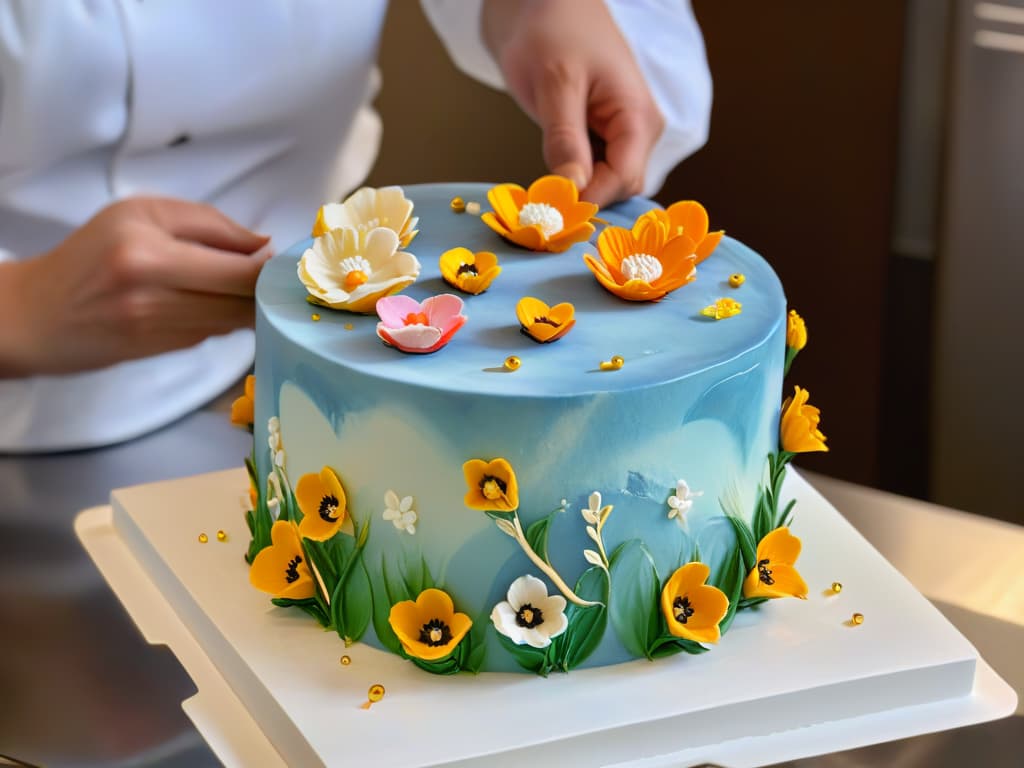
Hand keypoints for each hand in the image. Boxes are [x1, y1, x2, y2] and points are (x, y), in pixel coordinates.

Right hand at [0, 197, 270, 376]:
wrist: (38, 314)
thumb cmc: (91, 254)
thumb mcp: (139, 214)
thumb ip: (208, 223)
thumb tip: (264, 245)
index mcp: (150, 250)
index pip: (239, 267)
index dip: (271, 268)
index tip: (284, 260)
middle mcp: (156, 293)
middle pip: (243, 298)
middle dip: (266, 289)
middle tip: (276, 276)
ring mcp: (160, 328)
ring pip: (234, 319)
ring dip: (249, 305)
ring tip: (247, 288)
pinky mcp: (163, 351)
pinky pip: (213, 333)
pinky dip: (222, 319)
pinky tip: (214, 305)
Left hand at [483, 0, 664, 206]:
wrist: (546, 4)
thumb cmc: (554, 30)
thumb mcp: (555, 83)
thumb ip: (565, 138)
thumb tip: (573, 190)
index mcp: (638, 116)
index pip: (623, 179)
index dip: (589, 200)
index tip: (551, 213)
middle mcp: (638, 131)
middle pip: (619, 188)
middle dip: (585, 200)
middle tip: (541, 207)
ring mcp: (621, 135)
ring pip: (606, 184)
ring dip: (577, 194)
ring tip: (542, 195)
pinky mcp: (601, 136)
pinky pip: (594, 172)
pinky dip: (573, 181)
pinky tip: (549, 181)